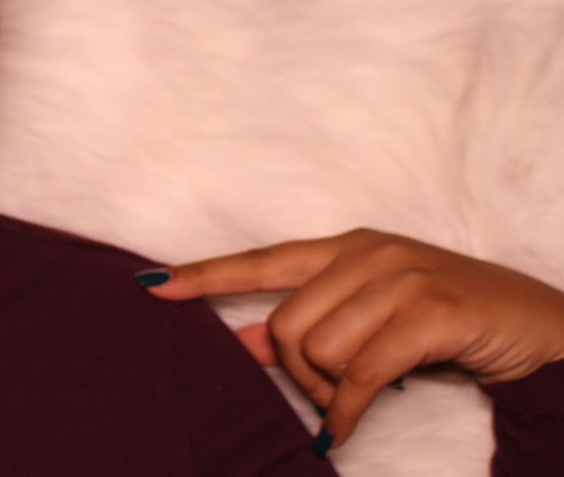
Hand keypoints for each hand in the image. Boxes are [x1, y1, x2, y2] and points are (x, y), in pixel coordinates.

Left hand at [141, 229, 563, 447]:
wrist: (547, 332)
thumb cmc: (457, 323)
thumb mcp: (378, 319)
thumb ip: (314, 325)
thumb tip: (244, 346)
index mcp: (349, 246)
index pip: (263, 261)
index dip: (207, 275)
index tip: (153, 286)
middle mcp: (368, 253)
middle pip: (286, 323)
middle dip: (297, 374)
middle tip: (331, 397)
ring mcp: (401, 278)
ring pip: (319, 348)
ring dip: (329, 394)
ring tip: (354, 403)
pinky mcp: (431, 311)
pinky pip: (363, 373)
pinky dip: (349, 410)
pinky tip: (346, 430)